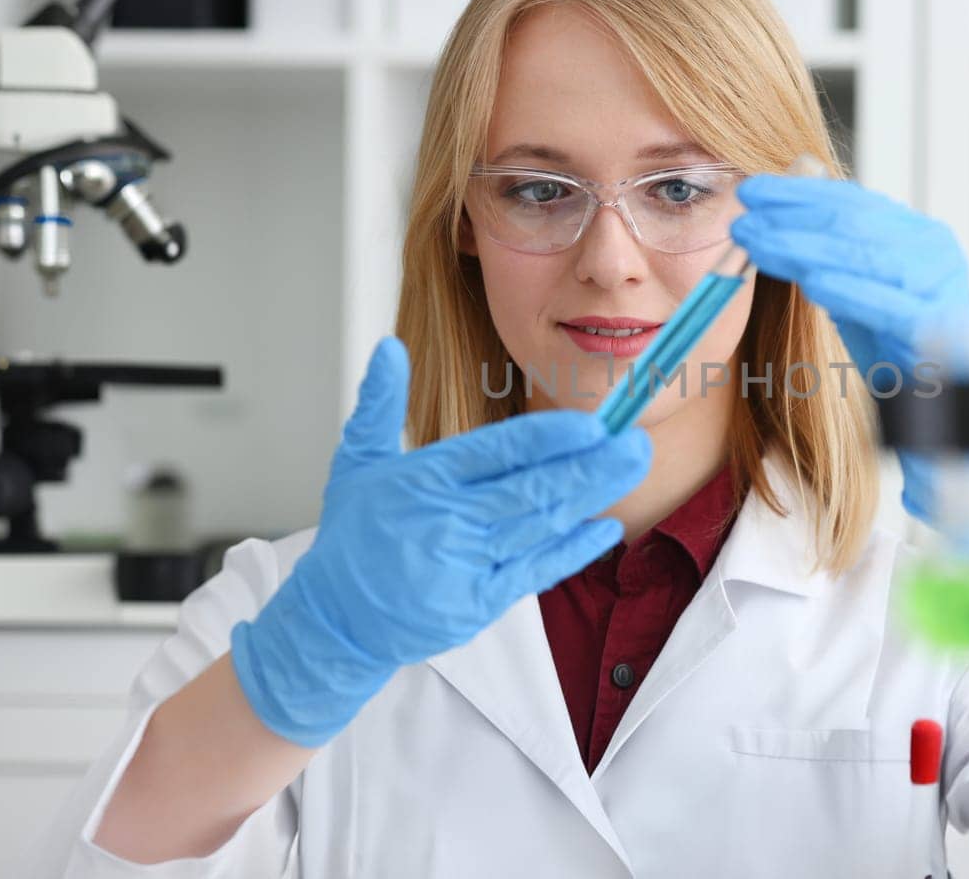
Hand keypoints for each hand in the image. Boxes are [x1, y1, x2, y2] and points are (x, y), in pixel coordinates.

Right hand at [230, 337, 651, 746]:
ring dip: (593, 496)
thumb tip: (389, 347)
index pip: (496, 452)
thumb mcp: (356, 462)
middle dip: (590, 464)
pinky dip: (572, 549)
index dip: (547, 439)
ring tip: (633, 467)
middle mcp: (448, 520)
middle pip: (532, 488)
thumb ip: (379, 403)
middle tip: (635, 440)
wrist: (333, 621)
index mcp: (424, 480)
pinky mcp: (477, 603)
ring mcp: (466, 564)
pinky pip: (535, 571)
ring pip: (541, 524)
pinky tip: (605, 527)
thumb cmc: (351, 539)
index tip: (590, 424)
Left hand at [731, 174, 968, 521]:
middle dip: (791, 217)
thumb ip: (826, 252)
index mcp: (918, 236)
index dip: (798, 193)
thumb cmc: (893, 350)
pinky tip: (810, 283)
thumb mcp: (854, 292)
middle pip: (854, 222)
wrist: (941, 415)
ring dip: (803, 246)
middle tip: (744, 219)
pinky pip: (889, 306)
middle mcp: (935, 252)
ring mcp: (942, 288)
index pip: (853, 201)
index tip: (752, 192)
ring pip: (866, 255)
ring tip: (758, 244)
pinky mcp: (941, 330)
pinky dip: (849, 290)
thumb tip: (781, 205)